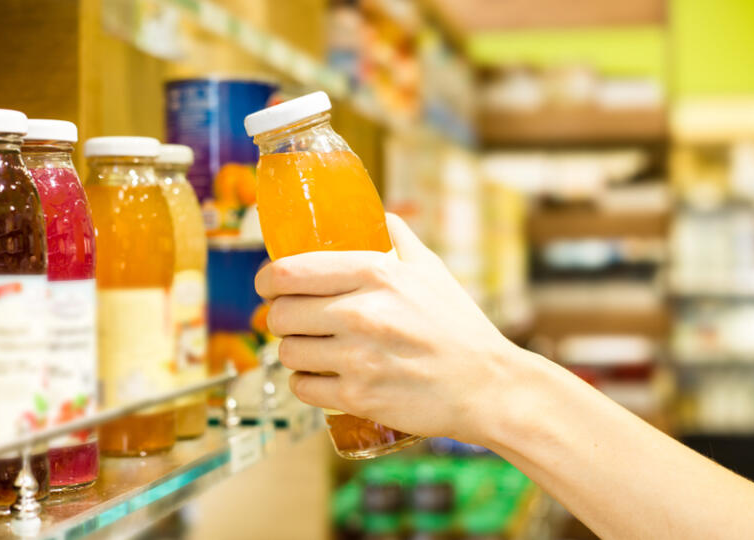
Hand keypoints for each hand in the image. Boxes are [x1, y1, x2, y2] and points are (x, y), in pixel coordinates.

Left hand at [255, 214, 520, 442]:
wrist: (486, 385)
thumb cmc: (458, 325)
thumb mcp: (431, 269)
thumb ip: (398, 237)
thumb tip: (377, 213)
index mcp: (375, 274)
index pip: (288, 272)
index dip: (267, 279)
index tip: (268, 284)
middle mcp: (361, 314)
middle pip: (280, 314)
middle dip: (281, 317)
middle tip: (295, 320)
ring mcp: (357, 358)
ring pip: (288, 353)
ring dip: (295, 351)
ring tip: (314, 349)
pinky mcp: (358, 397)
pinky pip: (302, 388)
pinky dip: (306, 383)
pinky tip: (322, 376)